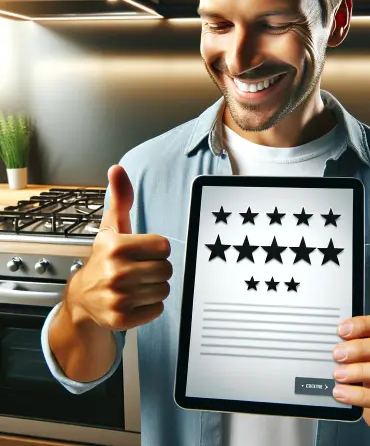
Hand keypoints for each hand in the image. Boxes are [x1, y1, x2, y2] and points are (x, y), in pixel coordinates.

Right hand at [67, 165, 172, 330]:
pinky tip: (134, 299)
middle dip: (157, 268)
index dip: (157, 249)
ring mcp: (117, 298)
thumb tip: (117, 169)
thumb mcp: (111, 226)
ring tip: (137, 284)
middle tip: (140, 269)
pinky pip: (157, 310)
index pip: (164, 247)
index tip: (143, 251)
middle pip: (167, 269)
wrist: (82, 297)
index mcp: (115, 246)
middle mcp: (115, 272)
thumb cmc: (103, 258)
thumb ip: (120, 198)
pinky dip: (150, 306)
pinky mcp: (121, 319)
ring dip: (155, 287)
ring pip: (164, 290)